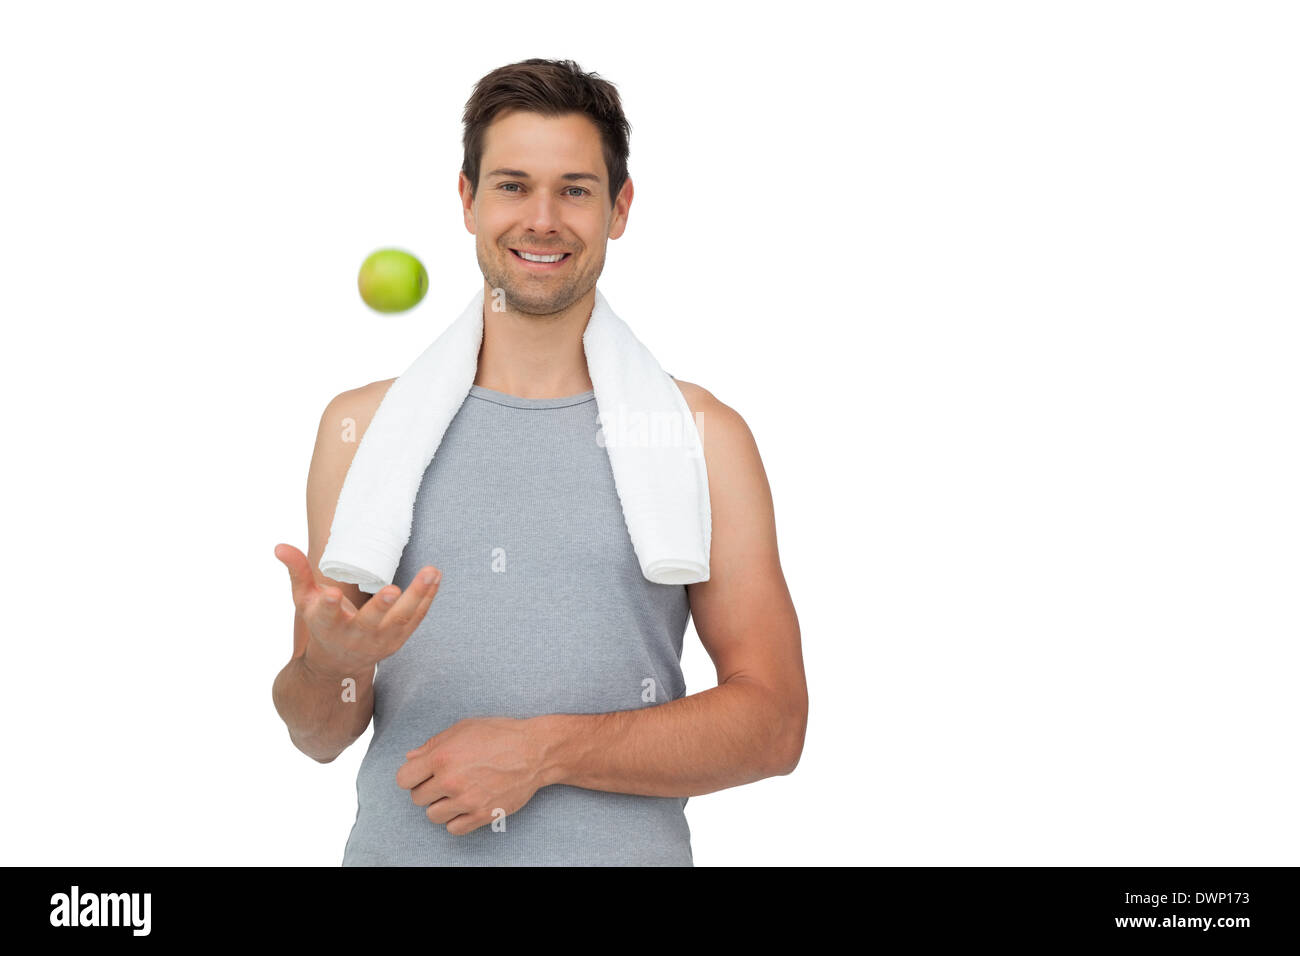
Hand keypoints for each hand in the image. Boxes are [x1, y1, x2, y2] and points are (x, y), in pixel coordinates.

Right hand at [274, 543, 441, 679]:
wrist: (340, 665)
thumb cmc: (322, 625)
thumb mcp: (304, 601)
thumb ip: (297, 573)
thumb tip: (280, 546)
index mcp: (328, 626)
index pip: (326, 616)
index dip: (328, 606)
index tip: (331, 594)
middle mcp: (355, 635)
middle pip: (370, 622)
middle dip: (381, 607)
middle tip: (392, 590)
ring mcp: (380, 640)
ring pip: (401, 619)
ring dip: (418, 595)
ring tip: (431, 571)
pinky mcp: (398, 639)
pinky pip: (416, 618)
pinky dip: (427, 598)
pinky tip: (435, 577)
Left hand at [397, 717, 550, 834]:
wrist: (534, 751)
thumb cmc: (500, 734)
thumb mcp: (464, 728)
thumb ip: (433, 744)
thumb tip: (410, 757)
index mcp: (441, 756)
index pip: (404, 779)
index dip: (412, 776)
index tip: (423, 774)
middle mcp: (450, 780)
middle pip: (417, 798)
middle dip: (428, 789)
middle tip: (444, 781)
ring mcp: (466, 800)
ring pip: (433, 816)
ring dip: (441, 806)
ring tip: (456, 794)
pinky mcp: (482, 815)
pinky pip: (454, 828)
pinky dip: (456, 820)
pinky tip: (466, 806)